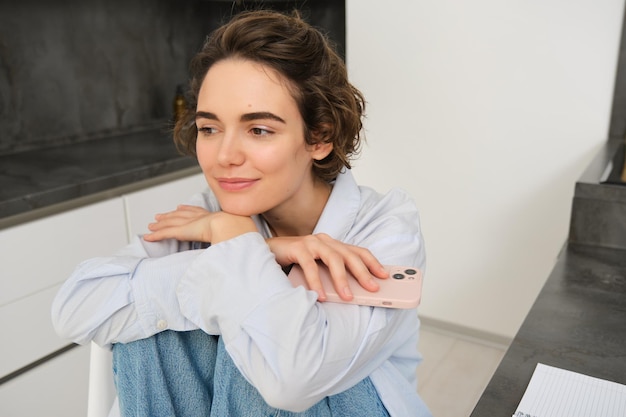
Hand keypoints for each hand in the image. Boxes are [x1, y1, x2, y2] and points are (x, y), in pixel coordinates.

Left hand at [144, 205, 256, 243]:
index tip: (182, 208)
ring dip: (162, 224)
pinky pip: (167, 233)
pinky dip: (157, 235)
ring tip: (152, 224)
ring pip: (172, 223)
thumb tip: (250, 250)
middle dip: (172, 215)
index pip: (198, 213)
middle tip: (161, 215)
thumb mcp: (241, 236)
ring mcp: (192, 224)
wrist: (235, 228)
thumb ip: (240, 241)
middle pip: (182, 215)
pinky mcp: (185, 231)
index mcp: (215, 218)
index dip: (189, 210)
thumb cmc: (242, 234)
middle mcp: (201, 218)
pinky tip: (148, 237)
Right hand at [266, 233, 387, 301]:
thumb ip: (331, 275)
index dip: (372, 263)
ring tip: (347, 297)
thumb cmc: (293, 264)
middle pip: (349, 255)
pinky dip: (317, 282)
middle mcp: (324, 240)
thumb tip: (353, 293)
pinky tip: (321, 296)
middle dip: (363, 273)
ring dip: (342, 279)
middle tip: (373, 289)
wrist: (264, 254)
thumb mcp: (317, 269)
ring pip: (333, 259)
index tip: (385, 276)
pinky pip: (310, 266)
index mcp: (332, 244)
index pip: (357, 251)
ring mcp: (310, 242)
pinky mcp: (296, 247)